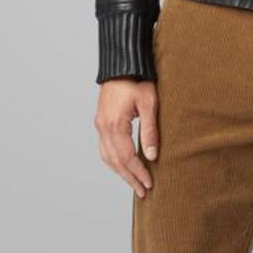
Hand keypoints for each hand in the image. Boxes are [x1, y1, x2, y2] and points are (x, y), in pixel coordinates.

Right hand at [94, 78, 159, 196]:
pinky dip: (112, 160)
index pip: (126, 157)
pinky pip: (104, 147)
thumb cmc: (137, 79)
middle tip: (143, 191)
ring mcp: (100, 124)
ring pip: (107, 156)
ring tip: (134, 182)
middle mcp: (103, 127)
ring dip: (120, 171)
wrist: (122, 61)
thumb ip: (149, 130)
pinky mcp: (100, 120)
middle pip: (115, 161)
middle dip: (129, 177)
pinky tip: (121, 164)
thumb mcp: (149, 103)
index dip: (138, 173)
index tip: (149, 184)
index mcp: (115, 125)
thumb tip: (152, 155)